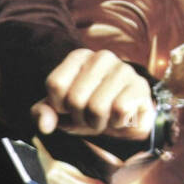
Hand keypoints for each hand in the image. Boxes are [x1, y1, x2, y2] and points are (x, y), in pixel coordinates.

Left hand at [33, 48, 154, 141]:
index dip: (59, 105)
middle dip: (79, 118)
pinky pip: (119, 111)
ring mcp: (123, 69)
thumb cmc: (87, 111)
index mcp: (79, 58)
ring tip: (104, 118)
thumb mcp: (59, 112)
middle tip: (89, 116)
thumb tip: (45, 125)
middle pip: (75, 99)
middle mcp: (102, 57)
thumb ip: (43, 114)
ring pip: (97, 108)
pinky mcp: (139, 86)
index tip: (69, 107)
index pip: (55, 84)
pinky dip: (116, 123)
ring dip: (98, 123)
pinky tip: (120, 118)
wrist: (122, 120)